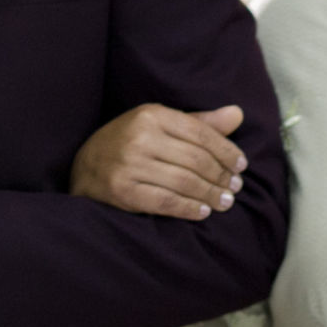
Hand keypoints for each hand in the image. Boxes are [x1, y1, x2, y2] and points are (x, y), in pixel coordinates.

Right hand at [70, 103, 247, 220]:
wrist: (85, 165)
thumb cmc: (131, 142)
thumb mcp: (160, 124)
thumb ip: (199, 123)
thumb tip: (238, 114)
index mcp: (152, 114)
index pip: (201, 134)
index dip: (226, 151)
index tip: (241, 166)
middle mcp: (140, 137)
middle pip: (195, 159)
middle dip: (221, 176)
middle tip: (236, 187)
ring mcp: (129, 164)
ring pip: (184, 182)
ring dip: (210, 194)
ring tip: (225, 201)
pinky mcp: (122, 190)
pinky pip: (165, 202)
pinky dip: (188, 208)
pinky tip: (202, 212)